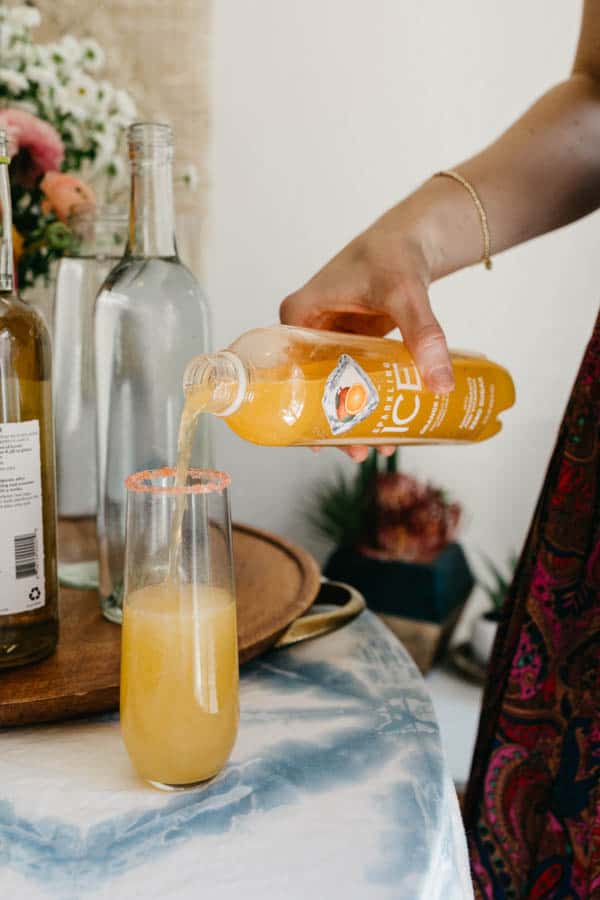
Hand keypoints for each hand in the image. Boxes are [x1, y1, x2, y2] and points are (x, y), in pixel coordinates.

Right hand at [280, 207, 453, 459]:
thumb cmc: (395, 254)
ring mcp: (328, 341)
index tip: (313, 440)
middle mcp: (306, 332)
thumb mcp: (404, 294)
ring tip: (377, 448)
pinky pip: (352, 380)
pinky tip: (385, 426)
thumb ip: (423, 335)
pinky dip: (366, 402)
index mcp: (298, 317)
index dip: (294, 409)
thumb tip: (441, 384)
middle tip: (355, 453)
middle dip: (331, 423)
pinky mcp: (350, 346)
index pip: (282, 371)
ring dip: (351, 418)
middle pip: (308, 387)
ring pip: (331, 388)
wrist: (414, 237)